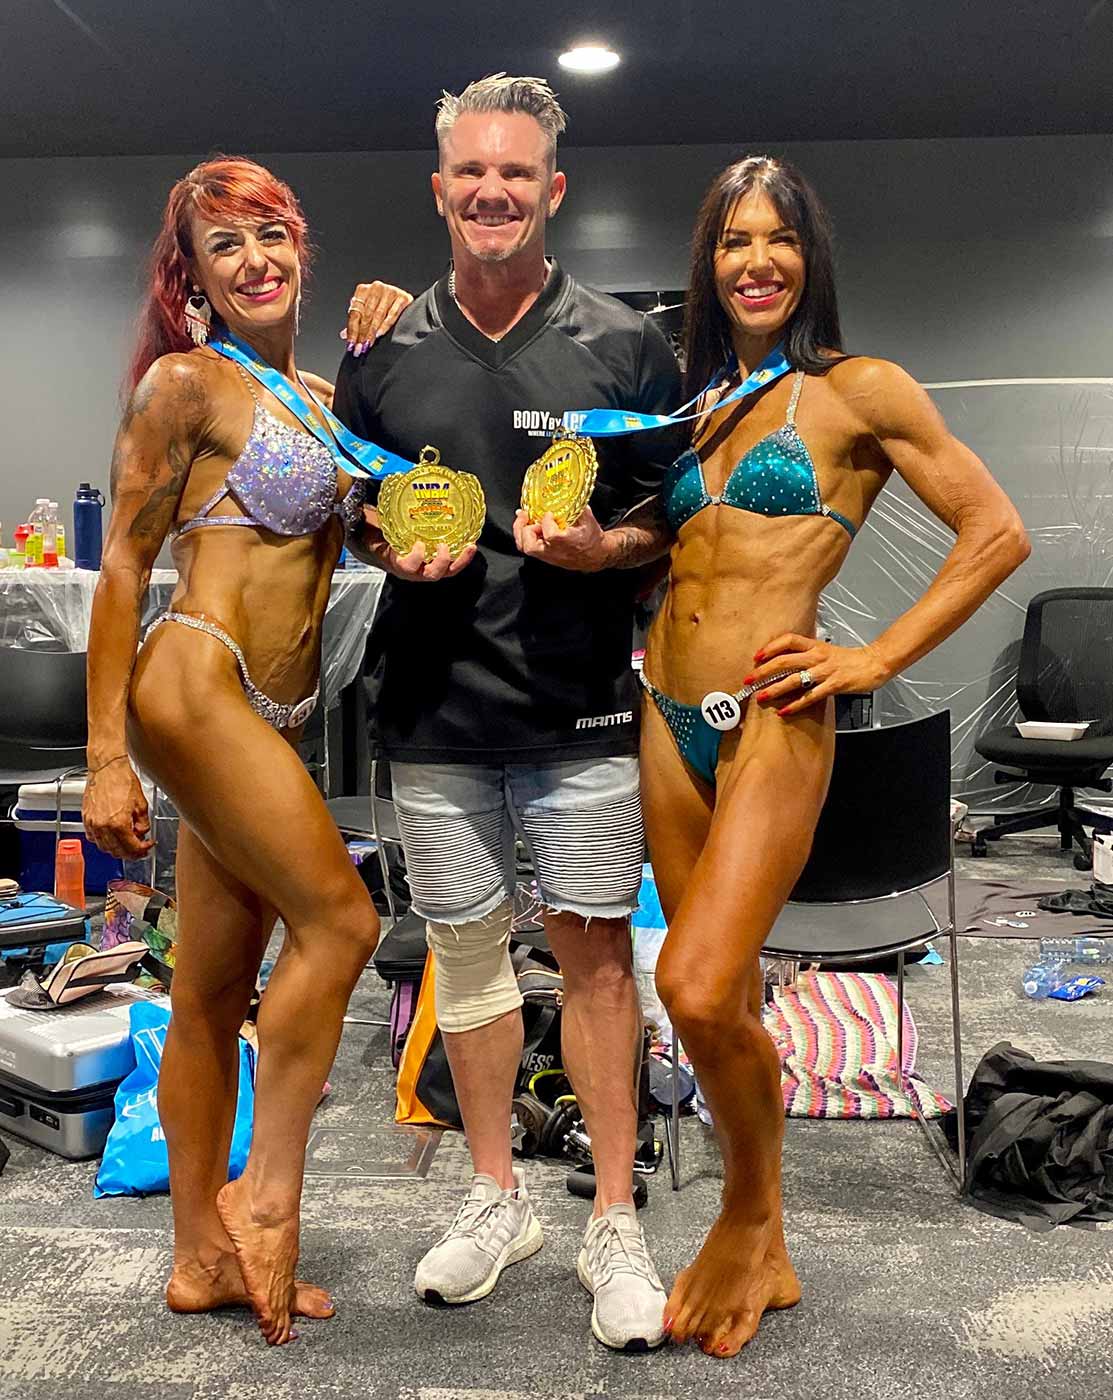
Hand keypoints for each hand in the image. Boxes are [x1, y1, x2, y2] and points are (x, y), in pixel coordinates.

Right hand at [82, 758, 152, 858]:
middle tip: (139, 849)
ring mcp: (92, 823)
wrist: (107, 768)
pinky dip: (103, 842)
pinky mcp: (86, 819)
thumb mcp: (141, 804)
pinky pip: (93, 838)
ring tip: (127, 844)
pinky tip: (112, 838)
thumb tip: (142, 833)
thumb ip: (143, 823)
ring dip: (117, 849)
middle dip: (130, 853)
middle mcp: (103, 826)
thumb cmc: (122, 780)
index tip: (148, 846)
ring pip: (104, 847)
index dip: (142, 850)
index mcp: (118, 824)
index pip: (132, 847)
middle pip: (117, 851)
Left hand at [340, 281, 413, 354]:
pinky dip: (385, 325)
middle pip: (366, 315)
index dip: (352, 331)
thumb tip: (344, 335)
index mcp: (362, 290)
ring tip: (368, 344)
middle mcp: (375, 288)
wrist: (402, 298)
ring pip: (378, 315)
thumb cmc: (382, 304)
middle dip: (362, 334)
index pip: (355, 313)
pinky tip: (380, 334)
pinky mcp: (402, 297)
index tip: (351, 345)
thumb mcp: (366, 311)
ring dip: (372, 332)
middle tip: (360, 348)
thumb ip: (356, 322)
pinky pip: (392, 314)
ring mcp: (389, 292)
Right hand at [359, 505, 475, 579]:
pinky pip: (451, 564)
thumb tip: (353, 498)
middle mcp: (412, 569)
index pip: (406, 567)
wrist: (374, 543)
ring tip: (469, 547)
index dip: (414, 560)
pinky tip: (470, 544)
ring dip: (459, 561)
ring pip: (445, 572)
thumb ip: (365, 517)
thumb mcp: (366, 527)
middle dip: (440, 562)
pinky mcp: (434, 559)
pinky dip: (462, 556)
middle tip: (443, 546)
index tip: (418, 545)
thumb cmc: (371, 534)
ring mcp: (425, 565)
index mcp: (395, 561)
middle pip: (430, 574)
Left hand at [512, 505, 609, 571]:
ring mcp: (548, 556)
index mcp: (565, 542)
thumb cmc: (592, 539)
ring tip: (524, 519)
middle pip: (529, 545)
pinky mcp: (545, 556)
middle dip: (523, 528)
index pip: (549, 532)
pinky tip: (528, 525)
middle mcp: (554, 551)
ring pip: (525, 547)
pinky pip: (529, 548)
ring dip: (521, 532)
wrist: (596, 555)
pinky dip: (525, 536)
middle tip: (525, 515)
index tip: (549, 513)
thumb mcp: (588, 518)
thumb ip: (577, 506)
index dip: (546, 520)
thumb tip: (568, 494)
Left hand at [745, 634, 891, 717]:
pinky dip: (796, 704)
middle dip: (764, 671)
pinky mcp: (834, 685)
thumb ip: (808, 654)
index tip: (757, 656)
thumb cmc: (850, 659)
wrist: (874, 663)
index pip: (788, 640)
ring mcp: (826, 671)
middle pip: (785, 660)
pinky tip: (784, 710)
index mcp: (815, 646)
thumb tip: (787, 661)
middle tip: (749, 679)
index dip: (771, 647)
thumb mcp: (826, 651)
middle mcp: (818, 656)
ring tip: (761, 696)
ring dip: (775, 688)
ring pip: (794, 679)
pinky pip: (811, 696)